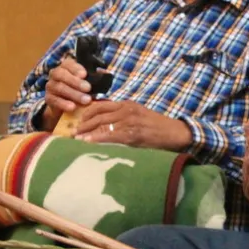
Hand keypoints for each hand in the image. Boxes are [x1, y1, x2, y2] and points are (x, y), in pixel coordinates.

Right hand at [44, 57, 91, 117]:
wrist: (64, 105)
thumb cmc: (79, 89)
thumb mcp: (88, 82)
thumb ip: (95, 77)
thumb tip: (105, 74)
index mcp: (66, 67)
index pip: (68, 63)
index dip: (76, 68)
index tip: (84, 74)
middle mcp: (56, 74)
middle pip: (61, 74)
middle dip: (75, 81)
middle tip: (88, 88)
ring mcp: (51, 86)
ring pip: (59, 87)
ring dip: (73, 94)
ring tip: (86, 100)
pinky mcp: (48, 98)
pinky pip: (54, 100)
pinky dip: (63, 103)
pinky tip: (72, 107)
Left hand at [74, 100, 191, 150]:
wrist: (175, 132)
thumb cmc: (158, 127)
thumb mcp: (140, 115)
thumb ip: (124, 116)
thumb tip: (106, 124)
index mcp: (127, 104)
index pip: (101, 105)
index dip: (87, 113)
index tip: (79, 121)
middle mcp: (127, 110)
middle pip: (98, 115)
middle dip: (83, 124)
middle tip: (73, 132)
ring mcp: (129, 122)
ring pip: (101, 125)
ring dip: (86, 132)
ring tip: (76, 139)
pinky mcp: (132, 134)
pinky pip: (110, 136)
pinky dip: (97, 140)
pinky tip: (88, 144)